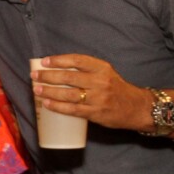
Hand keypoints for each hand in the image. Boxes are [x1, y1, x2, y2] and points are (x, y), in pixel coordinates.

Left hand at [31, 54, 151, 130]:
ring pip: (68, 94)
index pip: (77, 60)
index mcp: (102, 68)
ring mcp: (98, 98)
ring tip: (37, 90)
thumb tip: (58, 70)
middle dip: (48, 76)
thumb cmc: (117, 89)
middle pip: (69, 77)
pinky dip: (58, 107)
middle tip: (35, 76)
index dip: (59, 60)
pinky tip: (47, 104)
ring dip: (50, 92)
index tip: (44, 61)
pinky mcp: (96, 113)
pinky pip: (73, 110)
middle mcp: (100, 81)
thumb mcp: (106, 73)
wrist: (138, 108)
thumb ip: (87, 71)